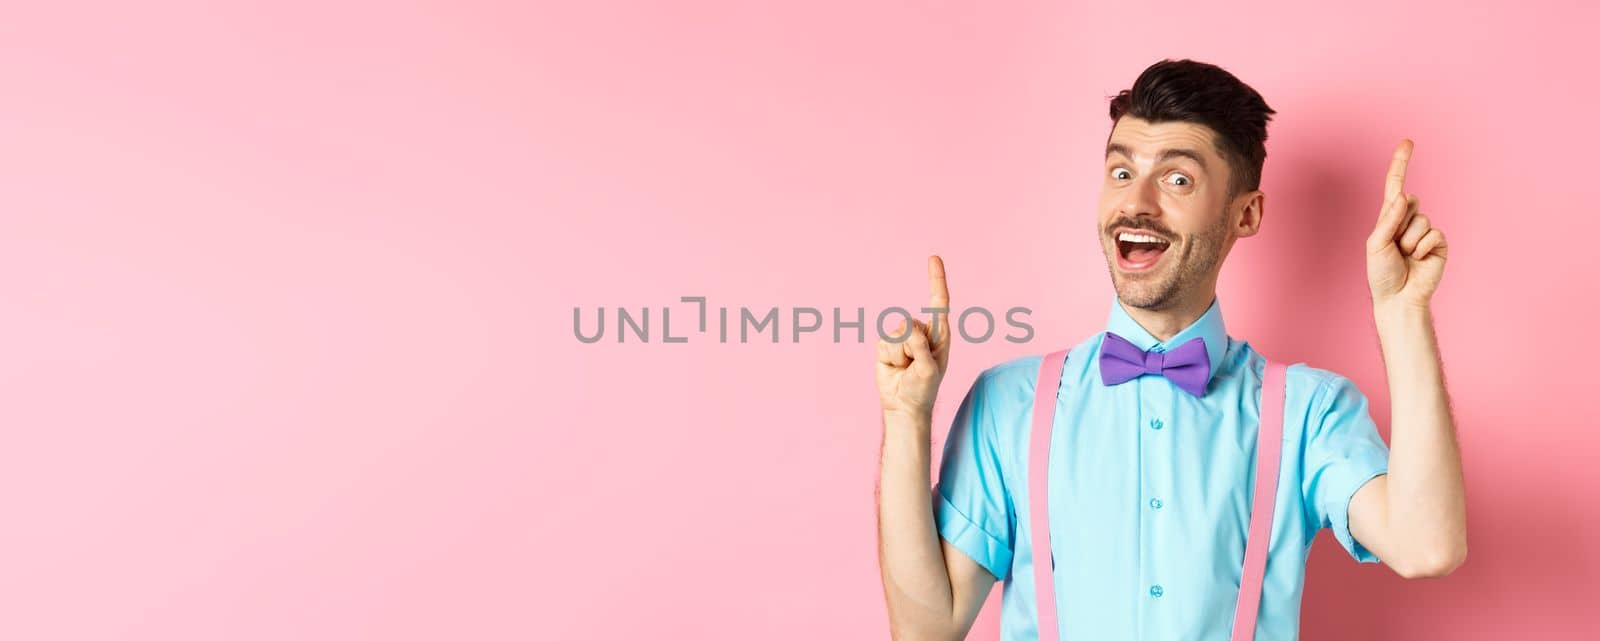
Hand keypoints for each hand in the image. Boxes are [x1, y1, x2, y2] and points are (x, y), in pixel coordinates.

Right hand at [876, 256, 952, 419]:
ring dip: (898, 355)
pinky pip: (883, 342)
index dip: (936, 279)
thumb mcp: (928, 371)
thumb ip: (920, 348)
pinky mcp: (886, 344)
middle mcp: (922, 332)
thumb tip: (908, 328)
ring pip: (895, 333)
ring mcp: (903, 338)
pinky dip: (887, 357)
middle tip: (914, 366)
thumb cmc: (922, 389)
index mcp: (940, 334)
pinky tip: (894, 367)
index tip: (933, 258)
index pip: (939, 302)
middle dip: (909, 347)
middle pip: (909, 324)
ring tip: (904, 368)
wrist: (903, 406)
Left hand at [1367, 139, 1447, 310]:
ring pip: (1421, 220)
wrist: (1398, 298)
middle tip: (1395, 248)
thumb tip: (1405, 195)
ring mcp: (1425, 231)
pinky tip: (1418, 261)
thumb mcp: (1376, 244)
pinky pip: (1434, 233)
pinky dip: (1422, 248)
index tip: (1408, 142)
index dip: (1401, 163)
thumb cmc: (1381, 273)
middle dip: (1400, 225)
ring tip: (1405, 257)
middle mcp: (1408, 220)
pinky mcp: (1439, 243)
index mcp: (1389, 217)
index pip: (1396, 185)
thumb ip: (1389, 219)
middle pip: (1411, 202)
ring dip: (1409, 241)